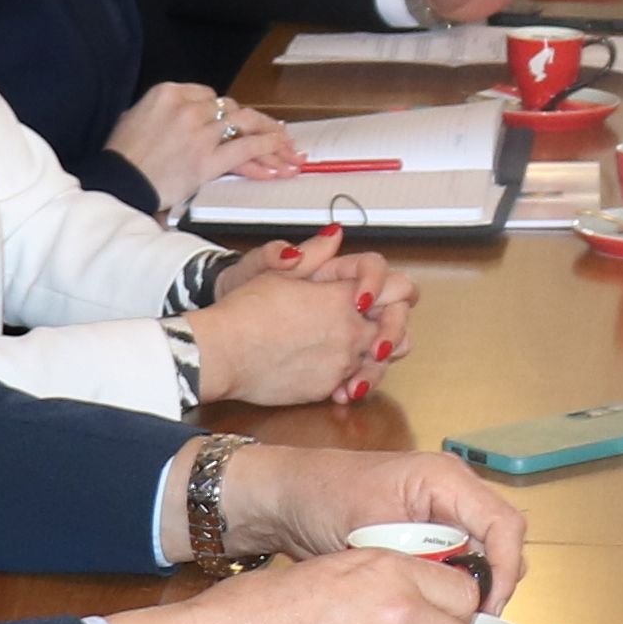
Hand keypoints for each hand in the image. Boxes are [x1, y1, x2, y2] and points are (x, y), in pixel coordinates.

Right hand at [113, 83, 292, 198]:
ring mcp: (199, 132)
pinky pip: (244, 149)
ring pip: (245, 126)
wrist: (119, 181)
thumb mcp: (136, 117)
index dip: (231, 113)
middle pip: (233, 110)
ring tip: (287, 148)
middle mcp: (188, 107)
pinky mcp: (207, 158)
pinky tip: (278, 159)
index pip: (212, 97)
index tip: (244, 122)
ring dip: (270, 137)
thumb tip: (182, 115)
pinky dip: (265, 152)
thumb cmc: (123, 155)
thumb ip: (164, 111)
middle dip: (258, 123)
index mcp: (169, 92)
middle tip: (278, 135)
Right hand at [190, 256, 399, 406]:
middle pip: (400, 329)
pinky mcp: (328, 388)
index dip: (389, 288)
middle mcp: (351, 331)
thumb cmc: (245, 311)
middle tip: (375, 323)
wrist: (223, 353)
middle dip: (391, 324)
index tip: (369, 295)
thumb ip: (316, 255)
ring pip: (382, 362)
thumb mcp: (280, 272)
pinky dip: (350, 379)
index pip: (399, 288)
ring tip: (356, 350)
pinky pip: (354, 384)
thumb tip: (335, 235)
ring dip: (374, 355)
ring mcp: (342, 363)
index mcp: (344, 298)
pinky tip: (334, 372)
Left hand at [214, 445, 527, 608]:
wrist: (286, 498)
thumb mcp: (372, 528)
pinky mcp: (428, 538)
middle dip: (492, 585)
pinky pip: (456, 567)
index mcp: (446, 478)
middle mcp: (453, 495)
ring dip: (470, 592)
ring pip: (482, 560)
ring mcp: (442, 517)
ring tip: (449, 623)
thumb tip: (454, 597)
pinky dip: (448, 592)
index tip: (487, 606)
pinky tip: (431, 614)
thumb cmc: (322, 497)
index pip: (504, 524)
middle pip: (501, 544)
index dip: (505, 568)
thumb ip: (418, 557)